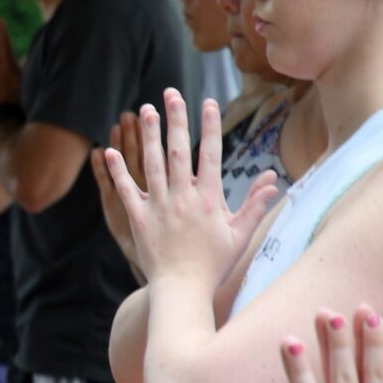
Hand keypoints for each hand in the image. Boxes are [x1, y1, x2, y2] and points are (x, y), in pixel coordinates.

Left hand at [105, 90, 277, 286]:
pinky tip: (109, 150)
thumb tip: (272, 180)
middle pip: (179, 150)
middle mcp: (182, 198)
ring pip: (152, 164)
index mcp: (209, 199)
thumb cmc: (213, 264)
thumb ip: (256, 206)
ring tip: (144, 109)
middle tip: (171, 93)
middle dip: (176, 119)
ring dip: (148, 135)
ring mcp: (158, 207)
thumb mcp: (240, 235)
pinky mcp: (138, 219)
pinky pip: (125, 191)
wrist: (181, 289)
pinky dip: (117, 171)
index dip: (210, 127)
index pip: (211, 154)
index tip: (208, 103)